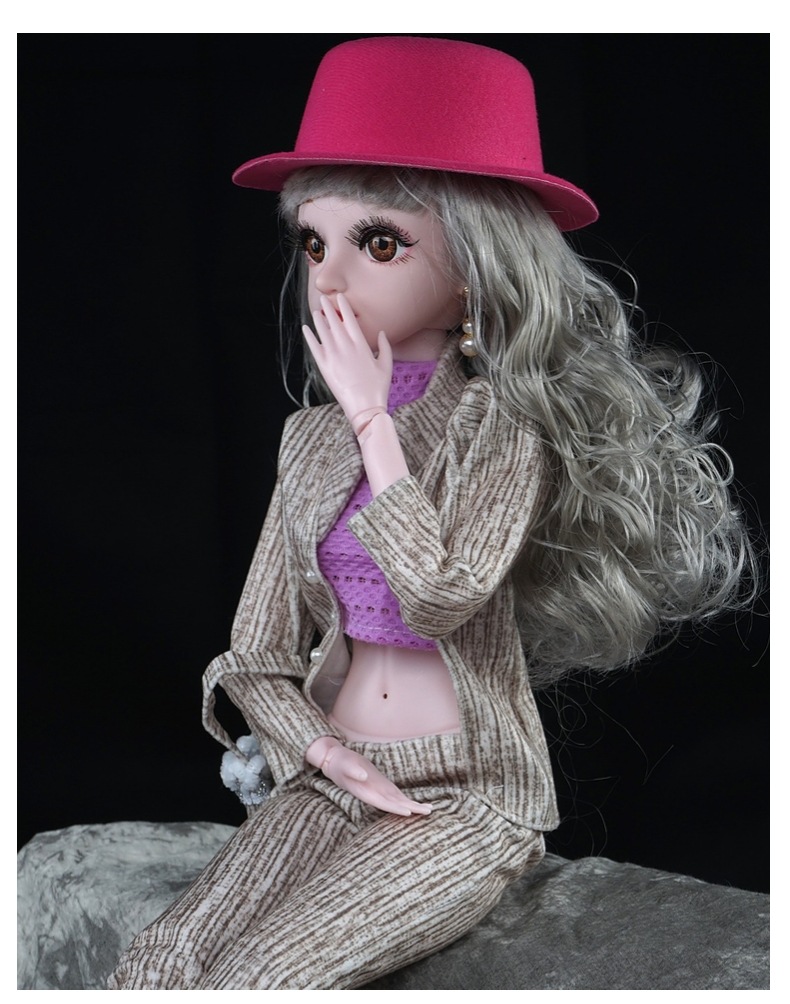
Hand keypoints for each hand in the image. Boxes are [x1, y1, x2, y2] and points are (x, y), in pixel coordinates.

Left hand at [303, 293, 392, 434]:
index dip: (345, 307)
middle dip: (328, 308)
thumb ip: (384, 346)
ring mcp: (333, 356)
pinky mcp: (324, 366)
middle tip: (323, 298)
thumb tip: (382, 332)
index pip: (350, 319)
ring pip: (322, 332)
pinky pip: (314, 347)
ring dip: (318, 320)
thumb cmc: (378, 387)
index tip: (340, 298)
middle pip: (334, 322)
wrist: (364, 407)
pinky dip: (309, 337)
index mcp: (361, 345)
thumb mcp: (386, 365)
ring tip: (316, 311)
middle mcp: (345, 347)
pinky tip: (306, 329)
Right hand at [306, 737, 430, 816]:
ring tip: (429, 810)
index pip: (383, 803)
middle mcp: (374, 795)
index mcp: (366, 793)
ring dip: (412, 807)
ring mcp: (379, 791)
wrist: (337, 762)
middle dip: (411, 809)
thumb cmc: (340, 763)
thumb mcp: (345, 765)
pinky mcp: (382, 786)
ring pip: (398, 802)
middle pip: (395, 805)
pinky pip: (396, 795)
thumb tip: (363, 776)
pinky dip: (407, 800)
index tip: (408, 812)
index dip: (395, 808)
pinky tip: (417, 804)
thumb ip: (353, 771)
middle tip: (427, 812)